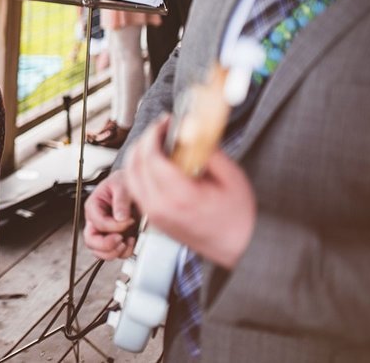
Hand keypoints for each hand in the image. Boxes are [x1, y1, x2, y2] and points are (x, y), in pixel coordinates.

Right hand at [83, 169, 137, 259]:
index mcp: (93, 207)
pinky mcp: (117, 238)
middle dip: (106, 245)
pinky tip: (132, 241)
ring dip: (114, 252)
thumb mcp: (122, 185)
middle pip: (91, 242)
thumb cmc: (123, 182)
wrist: (134, 185)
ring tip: (127, 243)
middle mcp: (96, 221)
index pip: (97, 223)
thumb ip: (121, 201)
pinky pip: (115, 253)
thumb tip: (121, 218)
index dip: (113, 226)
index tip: (129, 220)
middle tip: (121, 240)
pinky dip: (124, 253)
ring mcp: (106, 232)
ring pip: (100, 252)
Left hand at [124, 114, 256, 268]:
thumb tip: (189, 128)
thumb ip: (207, 150)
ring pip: (130, 176)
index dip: (154, 134)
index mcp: (180, 197)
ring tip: (156, 141)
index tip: (165, 122)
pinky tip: (154, 161)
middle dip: (144, 140)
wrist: (239, 248)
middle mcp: (161, 207)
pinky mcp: (153, 217)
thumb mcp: (231, 177)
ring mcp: (154, 215)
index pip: (152, 157)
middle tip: (161, 128)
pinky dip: (139, 169)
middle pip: (135, 164)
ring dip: (138, 154)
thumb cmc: (239, 218)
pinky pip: (135, 188)